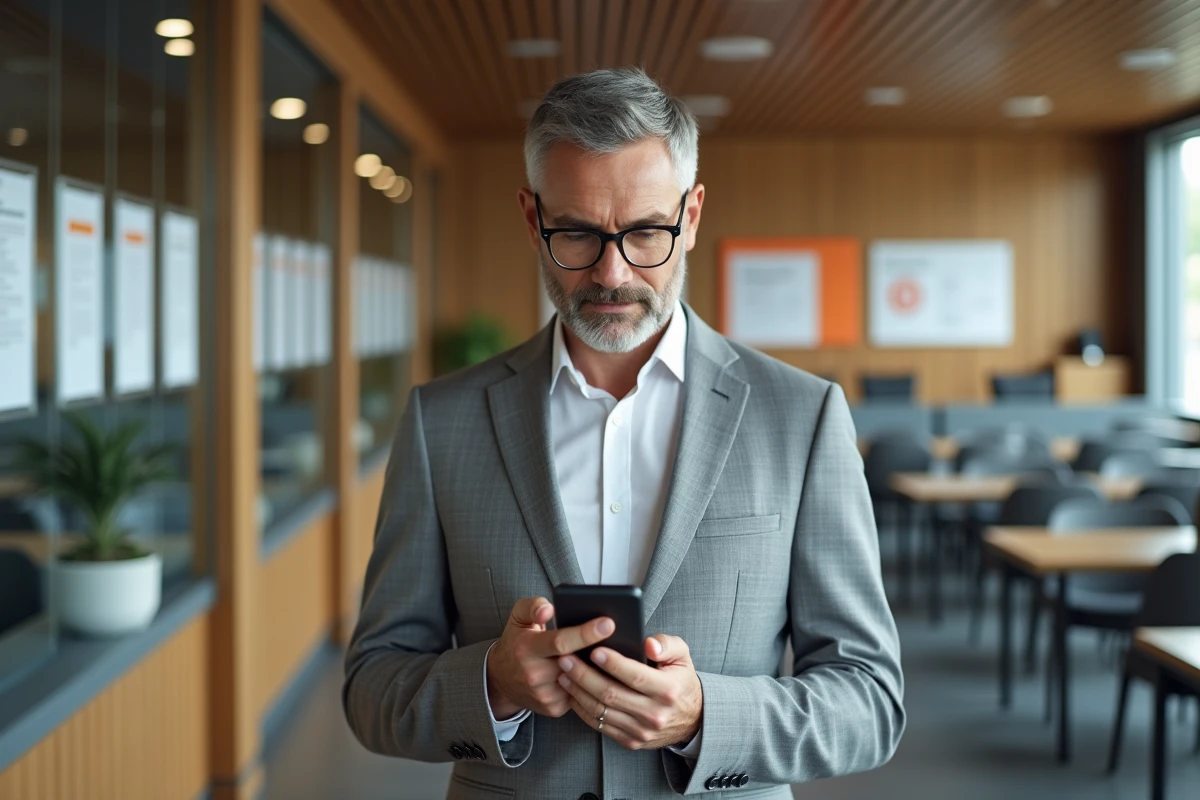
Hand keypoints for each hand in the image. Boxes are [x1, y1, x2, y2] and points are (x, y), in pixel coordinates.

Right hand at [485, 596, 615, 719]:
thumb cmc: (516, 643)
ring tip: (608, 654)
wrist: (501, 679)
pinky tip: (596, 671)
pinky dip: (589, 683)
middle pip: (576, 662)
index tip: (609, 623)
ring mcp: (545, 694)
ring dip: (596, 669)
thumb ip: (533, 606)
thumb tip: (550, 609)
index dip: (586, 633)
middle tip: (619, 638)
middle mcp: (534, 674)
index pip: (561, 641)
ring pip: (582, 681)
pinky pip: (580, 695)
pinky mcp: (553, 708)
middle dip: (598, 651)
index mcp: (527, 648)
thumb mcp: (518, 618)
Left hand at [556, 634, 702, 750]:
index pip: (636, 676)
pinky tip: (572, 693)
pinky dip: (582, 709)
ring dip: (578, 692)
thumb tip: (648, 643)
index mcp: (668, 690)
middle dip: (584, 675)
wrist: (691, 718)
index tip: (593, 650)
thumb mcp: (682, 655)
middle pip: (612, 694)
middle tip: (566, 659)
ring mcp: (641, 731)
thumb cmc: (680, 679)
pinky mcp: (631, 741)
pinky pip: (600, 726)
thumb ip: (668, 644)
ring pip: (602, 711)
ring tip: (563, 674)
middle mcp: (655, 714)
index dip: (613, 664)